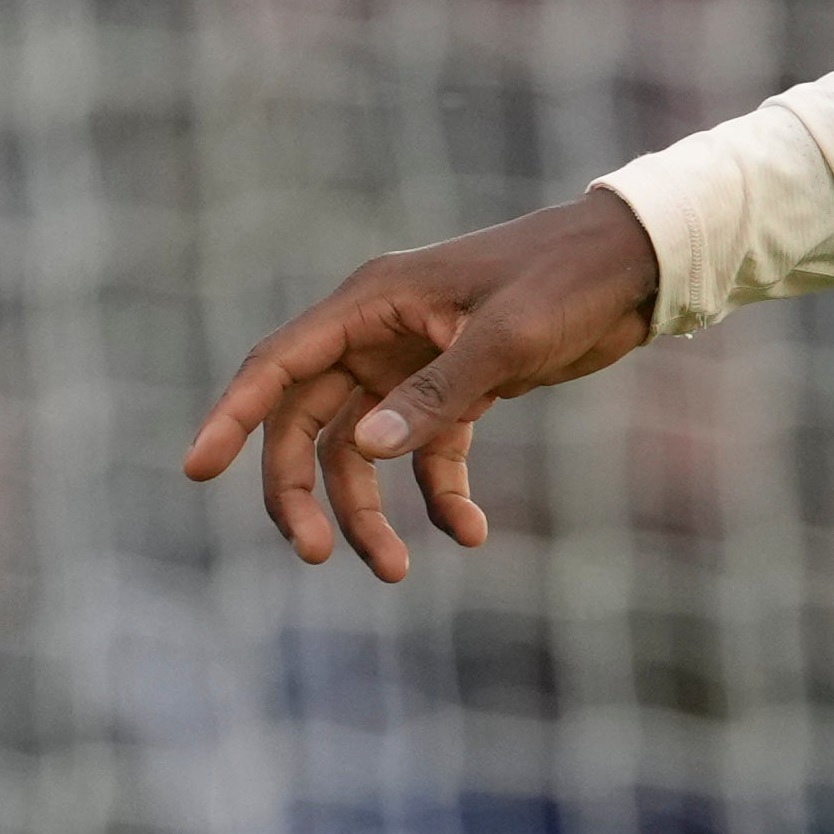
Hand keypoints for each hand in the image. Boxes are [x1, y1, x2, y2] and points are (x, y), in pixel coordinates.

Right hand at [181, 193, 665, 578]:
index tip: (197, 468)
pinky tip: (470, 533)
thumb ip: (436, 394)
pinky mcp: (461, 387)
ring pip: (362, 450)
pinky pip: (429, 453)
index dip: (232, 415)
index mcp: (371, 303)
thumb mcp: (507, 338)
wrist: (637, 264)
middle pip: (307, 423)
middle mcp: (379, 333)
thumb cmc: (568, 280)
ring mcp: (415, 363)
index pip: (279, 364)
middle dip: (301, 491)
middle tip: (312, 553)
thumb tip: (363, 451)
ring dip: (368, 510)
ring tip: (393, 570)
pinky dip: (440, 496)